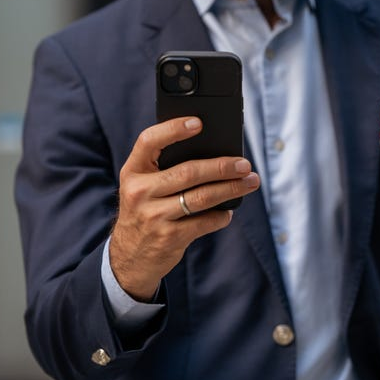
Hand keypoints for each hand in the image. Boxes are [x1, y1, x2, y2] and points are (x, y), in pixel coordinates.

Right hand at [109, 117, 259, 301]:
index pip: (149, 141)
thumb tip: (215, 152)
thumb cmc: (145, 210)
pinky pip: (204, 222)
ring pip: (201, 197)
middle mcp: (139, 192)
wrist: (129, 257)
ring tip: (250, 182)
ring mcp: (153, 216)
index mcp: (132, 171)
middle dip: (222, 166)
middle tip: (244, 164)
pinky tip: (228, 211)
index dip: (173, 129)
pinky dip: (221, 216)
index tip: (199, 123)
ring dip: (231, 189)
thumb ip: (164, 168)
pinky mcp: (168, 237)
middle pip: (188, 172)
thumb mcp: (142, 186)